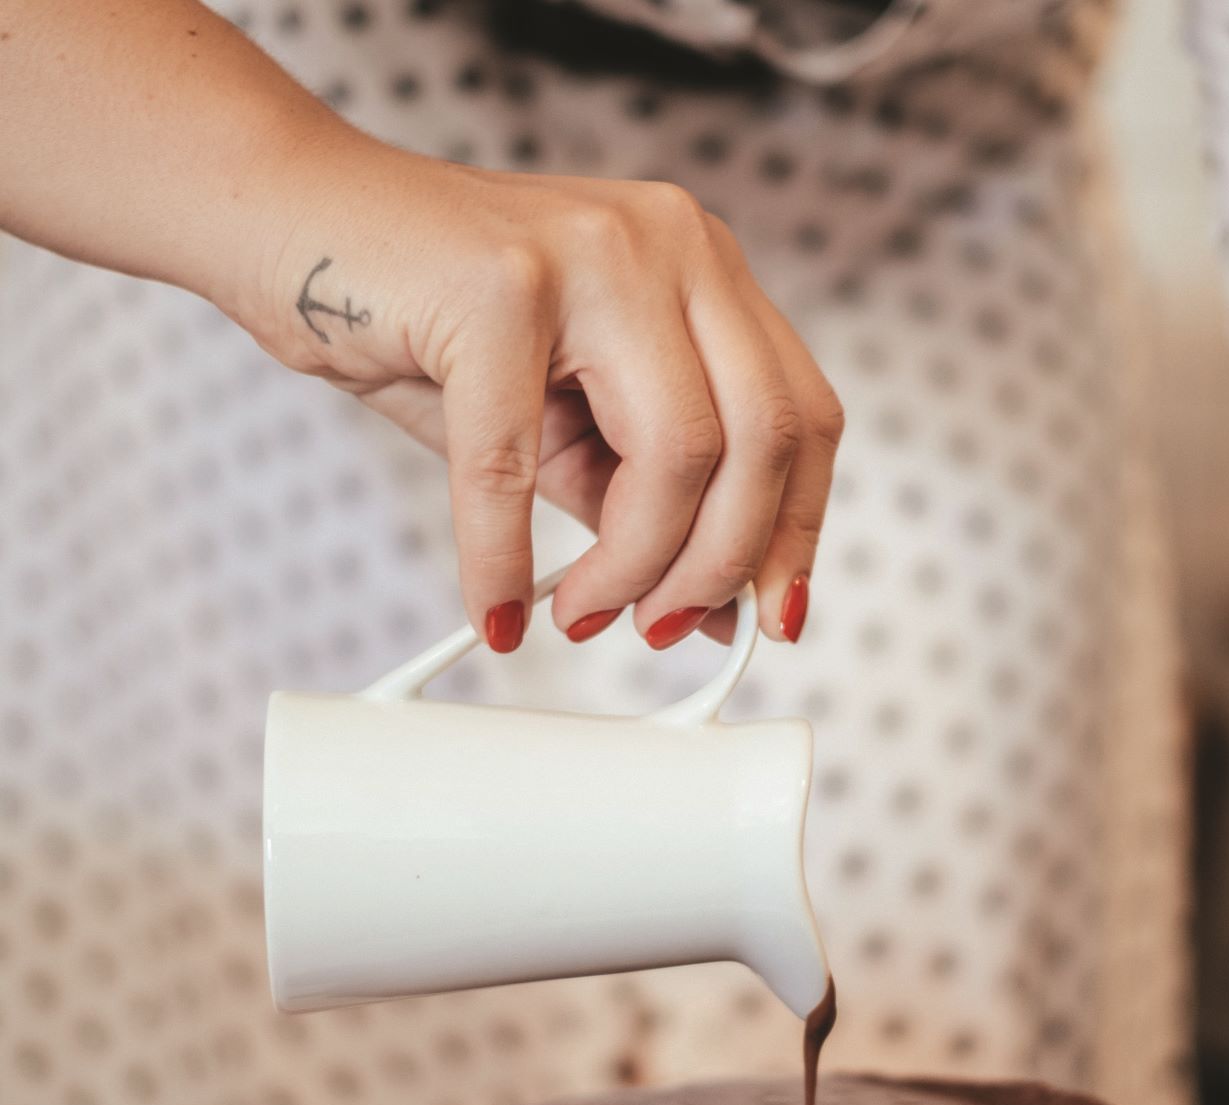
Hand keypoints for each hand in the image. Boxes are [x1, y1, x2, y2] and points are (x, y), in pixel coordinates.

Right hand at [245, 136, 843, 650]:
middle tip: (661, 626)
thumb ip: (637, 500)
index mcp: (702, 267)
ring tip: (578, 611)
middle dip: (716, 566)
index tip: (769, 613)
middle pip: (761, 439)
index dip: (796, 529)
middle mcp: (669, 243)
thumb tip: (712, 604)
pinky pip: (518, 467)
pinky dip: (502, 563)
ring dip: (631, 570)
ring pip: (676, 454)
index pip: (802, 413)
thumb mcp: (560, 423)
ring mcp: (590, 251)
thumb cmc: (426, 320)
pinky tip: (497, 611)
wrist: (293, 222)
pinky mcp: (496, 286)